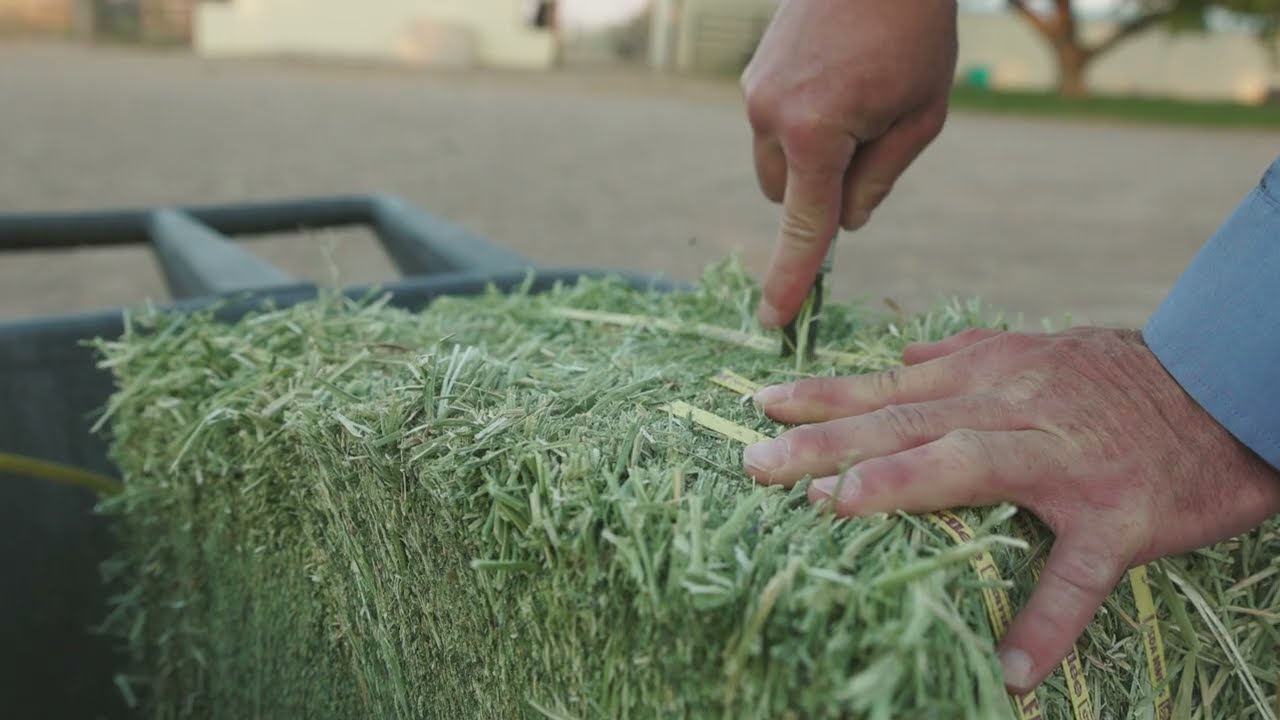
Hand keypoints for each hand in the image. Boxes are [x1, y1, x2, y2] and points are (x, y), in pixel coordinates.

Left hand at [741, 327, 1279, 693]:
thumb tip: (904, 356)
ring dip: (904, 484)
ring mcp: (1066, 462)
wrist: (1226, 389)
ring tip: (838, 509)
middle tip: (756, 460)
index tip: (759, 406)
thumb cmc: (1121, 378)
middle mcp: (1016, 410)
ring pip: (973, 464)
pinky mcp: (1118, 516)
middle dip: (827, 440)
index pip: (891, 387)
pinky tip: (1013, 670)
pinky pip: (1078, 575)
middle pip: (908, 420)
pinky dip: (1048, 621)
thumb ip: (966, 355)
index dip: (823, 397)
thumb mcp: (1038, 350)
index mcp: (992, 376)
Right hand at [742, 0, 957, 327]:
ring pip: (777, 159)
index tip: (773, 322)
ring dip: (811, 154)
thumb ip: (879, 180)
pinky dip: (803, 121)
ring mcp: (755, 91)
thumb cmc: (912, 30)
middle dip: (820, 190)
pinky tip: (840, 77)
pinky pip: (773, 122)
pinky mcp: (754, 72)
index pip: (805, 226)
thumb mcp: (920, 116)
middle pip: (787, 193)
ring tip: (859, 94)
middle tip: (874, 137)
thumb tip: (845, 222)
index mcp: (815, 134)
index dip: (791, 279)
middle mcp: (769, 116)